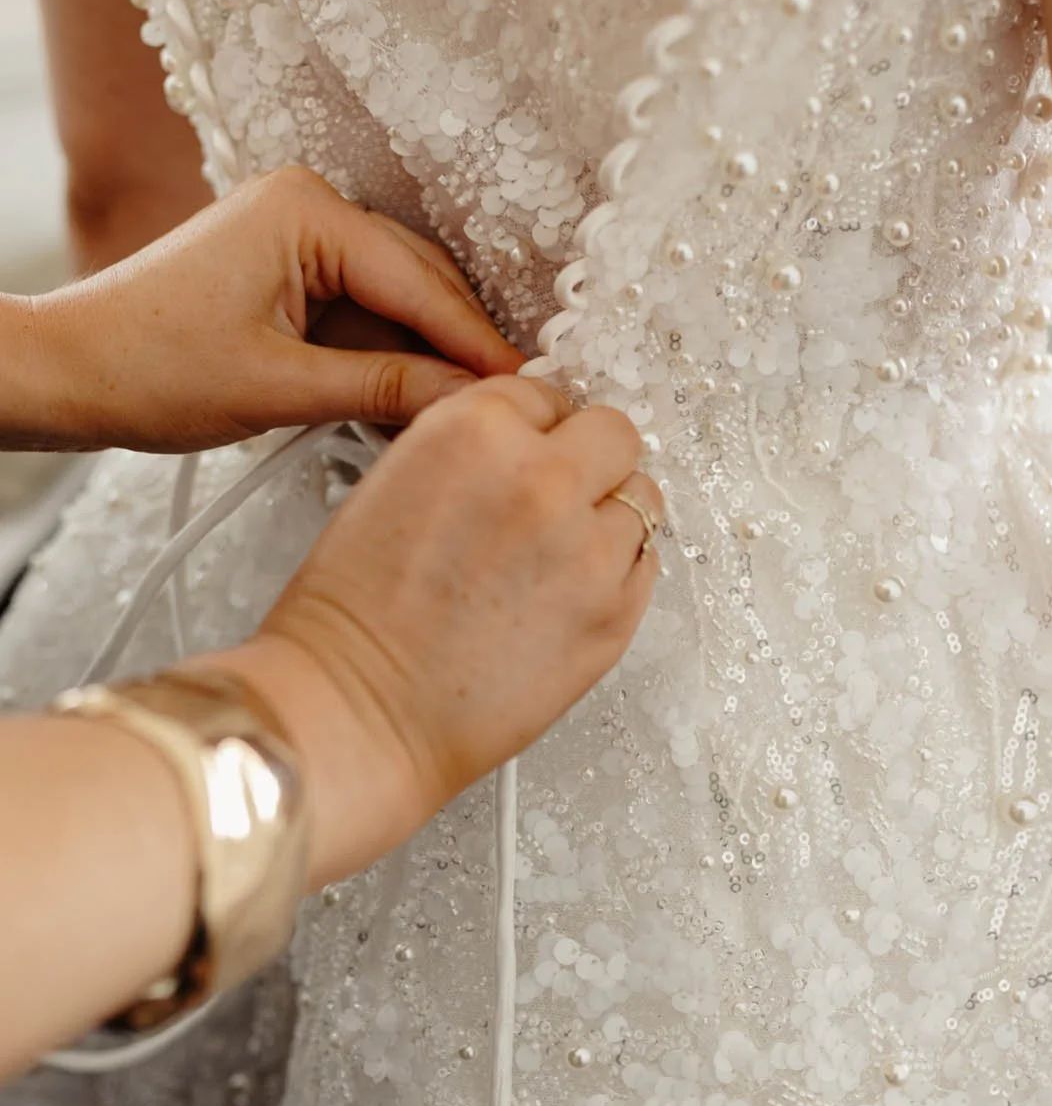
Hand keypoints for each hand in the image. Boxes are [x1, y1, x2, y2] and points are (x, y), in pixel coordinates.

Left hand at [13, 167, 520, 451]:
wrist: (70, 371)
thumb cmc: (148, 368)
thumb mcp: (279, 387)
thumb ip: (383, 389)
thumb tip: (470, 399)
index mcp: (306, 211)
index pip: (419, 283)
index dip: (475, 343)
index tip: (526, 387)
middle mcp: (309, 204)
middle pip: (418, 282)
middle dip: (458, 347)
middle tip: (508, 407)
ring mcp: (299, 233)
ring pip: (396, 299)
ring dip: (424, 356)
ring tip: (463, 415)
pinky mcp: (290, 267)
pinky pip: (362, 311)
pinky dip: (386, 357)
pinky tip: (410, 403)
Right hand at [212, 376, 663, 886]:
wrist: (356, 711)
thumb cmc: (352, 616)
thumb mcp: (393, 482)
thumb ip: (471, 450)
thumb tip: (527, 445)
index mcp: (474, 430)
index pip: (544, 394)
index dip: (533, 429)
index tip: (527, 454)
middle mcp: (542, 478)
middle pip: (614, 433)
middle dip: (588, 460)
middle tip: (558, 497)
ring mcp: (589, 549)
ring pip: (642, 500)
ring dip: (608, 518)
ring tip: (559, 556)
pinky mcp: (615, 614)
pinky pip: (646, 566)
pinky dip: (618, 573)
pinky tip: (568, 594)